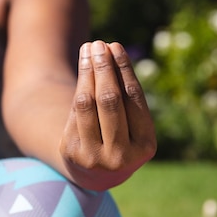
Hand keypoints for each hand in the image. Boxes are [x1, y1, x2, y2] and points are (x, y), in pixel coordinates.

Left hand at [60, 40, 156, 189]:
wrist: (95, 172)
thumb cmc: (120, 138)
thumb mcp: (132, 125)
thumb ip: (125, 97)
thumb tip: (110, 52)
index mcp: (145, 147)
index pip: (133, 99)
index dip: (123, 70)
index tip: (115, 46)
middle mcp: (121, 156)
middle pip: (110, 100)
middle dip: (103, 69)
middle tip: (98, 44)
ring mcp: (93, 156)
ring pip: (88, 103)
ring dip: (87, 72)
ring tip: (88, 49)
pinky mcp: (71, 152)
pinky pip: (74, 111)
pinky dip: (79, 86)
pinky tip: (82, 67)